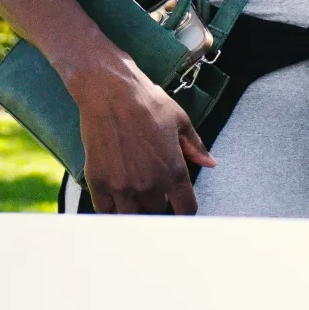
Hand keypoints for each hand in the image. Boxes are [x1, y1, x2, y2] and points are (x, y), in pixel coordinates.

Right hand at [62, 53, 214, 213]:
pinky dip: (111, 209)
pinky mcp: (99, 182)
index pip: (185, 209)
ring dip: (134, 210)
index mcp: (174, 172)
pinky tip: (114, 202)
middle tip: (154, 196)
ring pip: (131, 216)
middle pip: (157, 213)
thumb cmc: (147, 103)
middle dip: (158, 207)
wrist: (111, 94)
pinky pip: (106, 211)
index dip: (185, 212)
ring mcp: (122, 186)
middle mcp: (150, 184)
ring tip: (134, 201)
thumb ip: (195, 147)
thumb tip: (210, 162)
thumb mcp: (180, 122)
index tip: (181, 210)